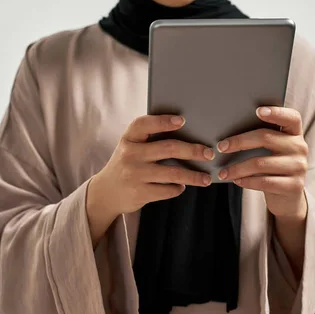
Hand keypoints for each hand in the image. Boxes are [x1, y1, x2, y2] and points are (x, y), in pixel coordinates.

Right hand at [87, 114, 214, 232]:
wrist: (105, 193)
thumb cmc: (126, 165)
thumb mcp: (130, 148)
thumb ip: (149, 140)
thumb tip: (187, 136)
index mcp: (128, 139)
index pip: (144, 124)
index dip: (163, 121)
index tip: (183, 120)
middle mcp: (130, 155)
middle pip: (168, 148)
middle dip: (193, 151)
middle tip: (209, 154)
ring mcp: (135, 175)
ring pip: (172, 173)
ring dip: (193, 176)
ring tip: (207, 178)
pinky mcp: (139, 193)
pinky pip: (167, 190)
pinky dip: (178, 188)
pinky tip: (182, 186)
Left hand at [216, 106, 308, 220]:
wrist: (287, 196)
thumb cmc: (272, 166)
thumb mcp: (271, 151)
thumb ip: (260, 139)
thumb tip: (228, 135)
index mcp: (294, 133)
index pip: (291, 118)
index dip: (276, 112)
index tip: (257, 111)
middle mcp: (300, 147)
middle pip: (266, 138)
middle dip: (239, 142)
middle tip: (221, 147)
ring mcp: (299, 167)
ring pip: (261, 163)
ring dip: (237, 168)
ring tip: (222, 172)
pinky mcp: (294, 186)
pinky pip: (265, 182)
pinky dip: (246, 181)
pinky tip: (236, 180)